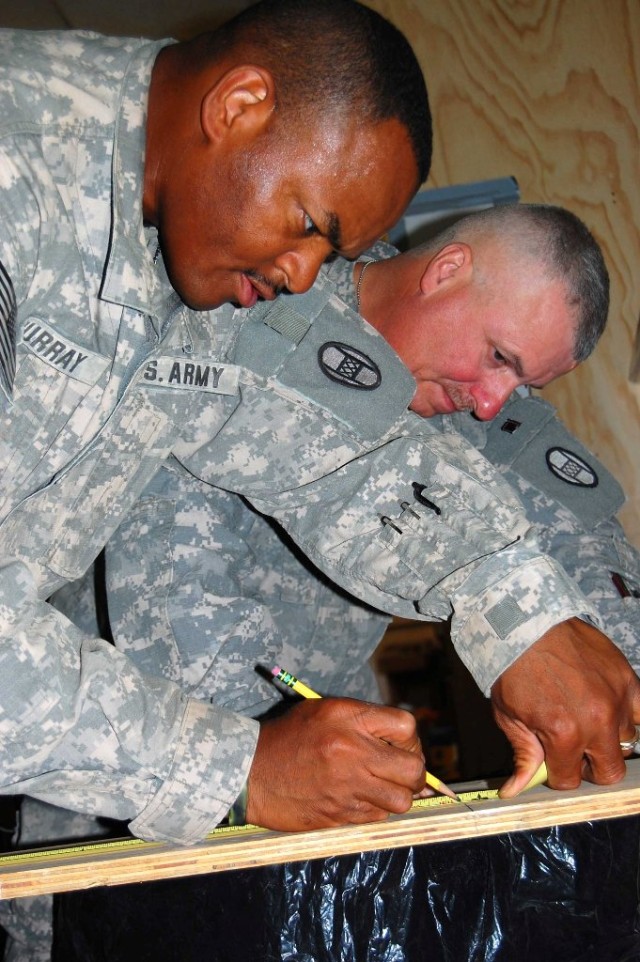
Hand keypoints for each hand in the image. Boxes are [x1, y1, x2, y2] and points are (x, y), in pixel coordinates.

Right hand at [245, 697, 425, 830]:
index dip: (410, 739)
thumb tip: (401, 740)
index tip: (400, 745)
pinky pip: (377, 816)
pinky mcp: (339, 814)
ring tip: (383, 787)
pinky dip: (376, 809)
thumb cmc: (288, 736)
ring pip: (401, 800)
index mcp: (348, 719)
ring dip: (398, 794)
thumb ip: (362, 719)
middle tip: (402, 771)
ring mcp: (347, 787)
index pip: (406, 727)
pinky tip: (360, 798)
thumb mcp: (324, 711)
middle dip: (415, 771)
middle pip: (413, 768)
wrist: (250, 772)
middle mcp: (352, 753)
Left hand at [492, 618, 639, 797]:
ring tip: (586, 719)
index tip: (552, 759)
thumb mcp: (508, 716)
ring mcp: (616, 699)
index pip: (571, 780)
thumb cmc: (513, 668)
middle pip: (609, 771)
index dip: (559, 773)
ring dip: (608, 738)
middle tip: (573, 747)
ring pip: (627, 742)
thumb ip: (523, 755)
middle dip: (590, 766)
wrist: (525, 624)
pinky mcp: (627, 678)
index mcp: (563, 735)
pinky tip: (609, 709)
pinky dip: (629, 715)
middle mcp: (596, 722)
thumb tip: (515, 790)